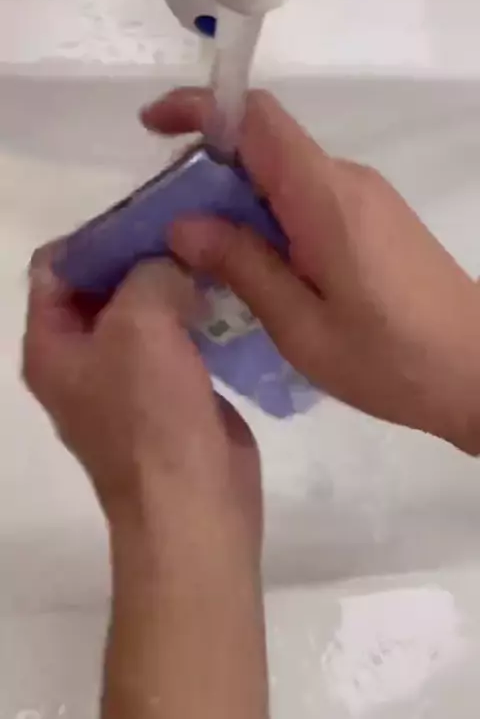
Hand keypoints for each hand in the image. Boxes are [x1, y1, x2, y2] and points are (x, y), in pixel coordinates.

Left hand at [23, 253, 261, 557]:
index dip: (94, 235)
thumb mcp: (140, 323)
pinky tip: (227, 294)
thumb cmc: (152, 415)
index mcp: (50, 345)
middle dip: (140, 254)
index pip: (54, 268)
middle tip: (188, 227)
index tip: (147, 214)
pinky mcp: (168, 395)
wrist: (194, 504)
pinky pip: (174, 340)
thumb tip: (172, 266)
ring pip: (142, 312)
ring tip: (213, 252)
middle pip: (101, 287)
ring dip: (172, 284)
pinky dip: (194, 315)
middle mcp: (80, 361)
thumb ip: (149, 273)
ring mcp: (125, 381)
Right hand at [142, 88, 479, 454]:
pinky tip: (252, 269)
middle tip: (164, 225)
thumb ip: (243, 267)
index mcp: (325, 197)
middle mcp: (345, 181)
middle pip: (265, 147)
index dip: (200, 109)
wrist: (477, 370)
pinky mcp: (373, 220)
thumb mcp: (302, 326)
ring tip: (199, 257)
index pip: (258, 119)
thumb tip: (182, 224)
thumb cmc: (391, 358)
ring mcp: (364, 198)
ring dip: (235, 202)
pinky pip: (306, 200)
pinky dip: (267, 219)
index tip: (152, 129)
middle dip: (206, 171)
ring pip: (283, 176)